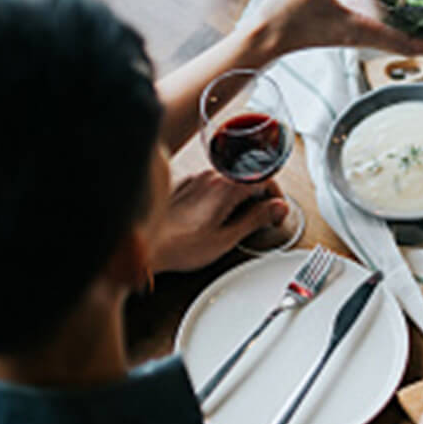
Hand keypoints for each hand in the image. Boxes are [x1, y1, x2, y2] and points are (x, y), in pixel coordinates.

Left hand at [150, 170, 288, 272]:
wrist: (145, 246)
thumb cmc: (179, 246)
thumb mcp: (226, 239)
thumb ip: (256, 219)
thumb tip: (277, 208)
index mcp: (225, 187)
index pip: (264, 178)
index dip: (276, 195)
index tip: (276, 211)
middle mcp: (210, 177)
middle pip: (248, 177)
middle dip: (259, 197)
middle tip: (261, 219)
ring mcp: (196, 179)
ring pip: (230, 181)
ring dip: (240, 197)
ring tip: (236, 221)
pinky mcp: (184, 186)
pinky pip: (212, 185)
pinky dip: (221, 197)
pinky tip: (214, 218)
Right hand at [251, 0, 422, 55]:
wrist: (264, 37)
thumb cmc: (287, 19)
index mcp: (365, 31)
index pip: (411, 44)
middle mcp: (366, 33)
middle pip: (411, 41)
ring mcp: (357, 29)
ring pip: (399, 32)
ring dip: (421, 28)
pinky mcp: (346, 21)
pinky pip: (383, 21)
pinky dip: (400, 14)